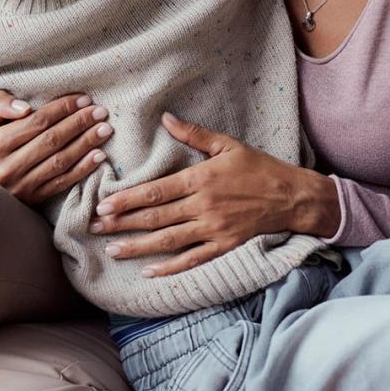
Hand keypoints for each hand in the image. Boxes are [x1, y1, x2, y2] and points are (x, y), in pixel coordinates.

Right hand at [0, 90, 112, 204]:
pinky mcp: (31, 199)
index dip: (62, 109)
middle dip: (79, 123)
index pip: (37, 122)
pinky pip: (61, 183)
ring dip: (86, 144)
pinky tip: (98, 156)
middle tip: (100, 111)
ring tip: (104, 130)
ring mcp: (21, 186)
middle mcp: (8, 167)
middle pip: (52, 140)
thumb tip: (26, 107)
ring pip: (60, 161)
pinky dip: (82, 169)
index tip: (83, 99)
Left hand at [90, 113, 340, 276]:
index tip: (104, 204)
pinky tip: (149, 272)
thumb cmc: (260, 168)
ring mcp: (213, 230)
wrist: (294, 197)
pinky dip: (170, 268)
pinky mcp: (224, 247)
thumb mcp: (227, 145)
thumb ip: (193, 134)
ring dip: (138, 246)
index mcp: (200, 179)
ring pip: (168, 241)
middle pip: (154, 217)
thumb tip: (165, 118)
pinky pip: (192, 260)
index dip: (126, 199)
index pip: (155, 191)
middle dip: (122, 223)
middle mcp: (203, 206)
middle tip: (95, 227)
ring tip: (113, 250)